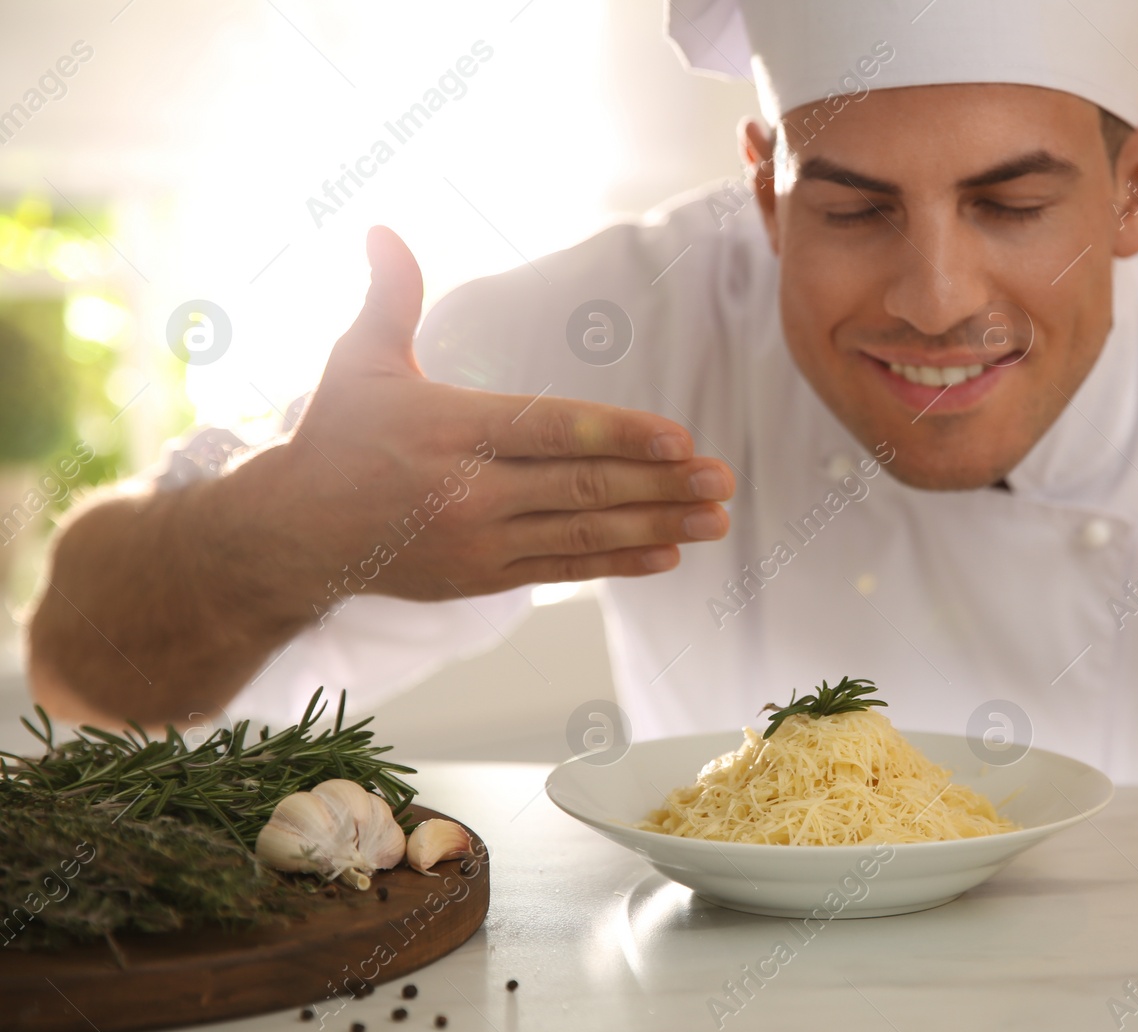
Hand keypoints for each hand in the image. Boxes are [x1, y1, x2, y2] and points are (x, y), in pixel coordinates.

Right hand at [261, 226, 732, 611]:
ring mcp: (480, 540)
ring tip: (716, 519)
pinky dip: (618, 563)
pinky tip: (668, 554)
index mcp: (448, 427)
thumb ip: (390, 296)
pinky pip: (563, 570)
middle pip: (582, 486)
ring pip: (583, 534)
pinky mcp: (484, 576)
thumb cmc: (335, 439)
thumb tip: (382, 227)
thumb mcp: (358, 360)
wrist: (293, 537)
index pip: (550, 429)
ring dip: (658, 526)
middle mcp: (468, 490)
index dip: (620, 433)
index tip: (679, 438)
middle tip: (722, 478)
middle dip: (661, 484)